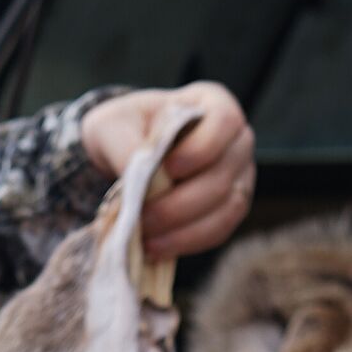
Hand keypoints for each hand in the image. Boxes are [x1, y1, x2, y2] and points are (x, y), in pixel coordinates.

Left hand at [80, 82, 255, 259]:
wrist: (126, 153)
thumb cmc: (124, 129)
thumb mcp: (112, 126)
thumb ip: (125, 146)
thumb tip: (138, 184)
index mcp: (214, 104)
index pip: (225, 122)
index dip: (201, 149)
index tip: (168, 168)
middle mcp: (236, 140)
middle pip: (223, 174)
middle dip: (181, 202)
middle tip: (142, 217)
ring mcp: (239, 177)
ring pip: (227, 207)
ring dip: (185, 229)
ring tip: (147, 239)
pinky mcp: (229, 209)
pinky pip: (219, 230)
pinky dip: (188, 242)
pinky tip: (157, 247)